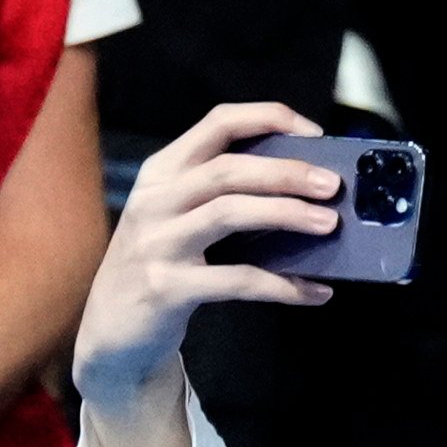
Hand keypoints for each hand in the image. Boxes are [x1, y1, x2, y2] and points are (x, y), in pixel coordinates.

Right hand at [72, 103, 337, 415]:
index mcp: (163, 171)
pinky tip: (316, 291)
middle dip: (286, 172)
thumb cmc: (165, 265)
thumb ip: (228, 197)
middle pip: (227, 169)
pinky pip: (236, 280)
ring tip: (330, 224)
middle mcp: (155, 199)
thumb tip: (308, 192)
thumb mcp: (182, 218)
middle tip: (333, 185)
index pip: (217, 123)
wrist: (114, 329)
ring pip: (228, 213)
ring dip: (285, 214)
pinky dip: (283, 286)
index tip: (314, 133)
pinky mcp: (167, 287)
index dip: (268, 118)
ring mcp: (157, 242)